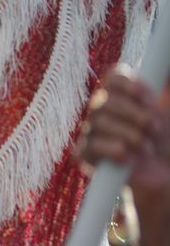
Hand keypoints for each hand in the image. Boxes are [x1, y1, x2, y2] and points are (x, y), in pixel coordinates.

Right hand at [80, 67, 169, 200]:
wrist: (162, 173)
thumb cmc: (166, 142)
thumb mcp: (169, 112)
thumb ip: (164, 89)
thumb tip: (164, 72)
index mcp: (123, 97)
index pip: (114, 78)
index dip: (131, 86)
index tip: (150, 100)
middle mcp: (102, 111)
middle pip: (106, 100)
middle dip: (136, 116)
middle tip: (156, 129)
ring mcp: (91, 133)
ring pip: (100, 122)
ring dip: (130, 135)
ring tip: (147, 148)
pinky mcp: (85, 154)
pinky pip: (92, 146)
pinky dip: (115, 151)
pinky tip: (130, 160)